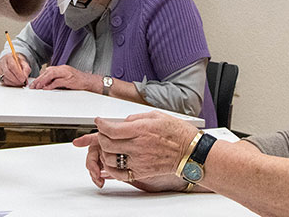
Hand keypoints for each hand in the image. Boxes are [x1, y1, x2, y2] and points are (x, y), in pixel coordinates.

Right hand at [0, 53, 29, 86]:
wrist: (10, 62)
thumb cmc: (17, 62)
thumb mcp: (23, 63)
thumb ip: (26, 69)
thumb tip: (25, 76)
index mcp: (8, 58)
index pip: (12, 66)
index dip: (18, 73)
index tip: (23, 79)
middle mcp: (2, 63)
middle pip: (7, 73)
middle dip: (16, 79)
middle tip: (22, 82)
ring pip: (5, 78)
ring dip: (14, 82)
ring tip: (20, 83)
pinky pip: (4, 81)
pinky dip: (10, 84)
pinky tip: (15, 83)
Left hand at [29, 64, 99, 92]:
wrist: (90, 81)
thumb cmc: (79, 81)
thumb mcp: (67, 77)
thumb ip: (57, 79)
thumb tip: (47, 84)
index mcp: (62, 68)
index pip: (48, 70)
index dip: (40, 76)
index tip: (35, 82)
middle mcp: (64, 69)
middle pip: (48, 72)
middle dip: (39, 79)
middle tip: (33, 85)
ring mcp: (66, 74)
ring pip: (51, 75)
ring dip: (43, 81)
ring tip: (37, 87)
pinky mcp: (69, 80)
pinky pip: (57, 82)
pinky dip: (50, 85)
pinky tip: (46, 89)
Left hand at [74, 111, 197, 181]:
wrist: (189, 152)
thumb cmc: (176, 133)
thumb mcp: (156, 115)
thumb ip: (136, 117)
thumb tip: (123, 121)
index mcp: (141, 130)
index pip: (112, 129)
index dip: (101, 125)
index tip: (99, 122)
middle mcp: (138, 146)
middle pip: (107, 144)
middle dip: (101, 137)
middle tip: (103, 133)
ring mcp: (139, 161)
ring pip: (110, 159)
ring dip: (104, 152)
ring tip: (108, 146)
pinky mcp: (141, 172)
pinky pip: (119, 173)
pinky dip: (111, 168)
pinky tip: (112, 161)